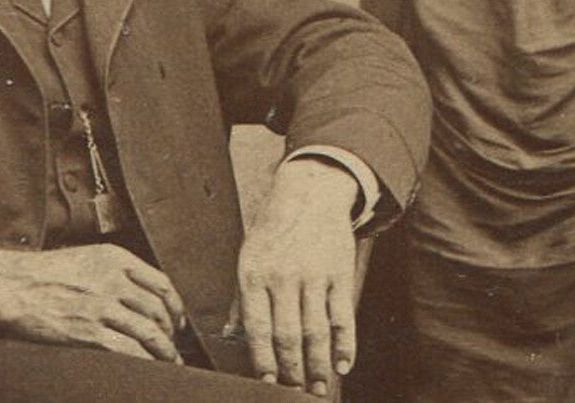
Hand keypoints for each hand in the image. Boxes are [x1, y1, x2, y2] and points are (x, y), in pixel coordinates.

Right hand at [0, 244, 186, 360]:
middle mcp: (114, 279)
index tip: (178, 322)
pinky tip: (148, 370)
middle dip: (171, 332)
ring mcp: (102, 305)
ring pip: (149, 331)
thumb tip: (141, 295)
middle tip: (173, 346)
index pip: (161, 283)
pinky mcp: (88, 330)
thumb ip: (115, 272)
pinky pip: (128, 349)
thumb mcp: (87, 258)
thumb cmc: (46, 274)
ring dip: (164, 351)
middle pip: (158, 309)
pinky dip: (145, 362)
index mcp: (116, 258)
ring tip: (170, 363)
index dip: (175, 306)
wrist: (12, 286)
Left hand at [231, 158, 358, 395]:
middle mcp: (283, 275)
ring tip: (318, 387)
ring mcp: (313, 273)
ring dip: (318, 366)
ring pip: (316, 332)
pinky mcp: (339, 271)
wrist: (310, 190)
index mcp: (254, 273)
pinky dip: (345, 344)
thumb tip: (229, 334)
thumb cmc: (274, 227)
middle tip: (296, 393)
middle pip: (288, 336)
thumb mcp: (248, 255)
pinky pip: (342, 315)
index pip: (258, 329)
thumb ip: (240, 297)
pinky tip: (343, 363)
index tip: (268, 385)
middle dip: (292, 372)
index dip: (263, 362)